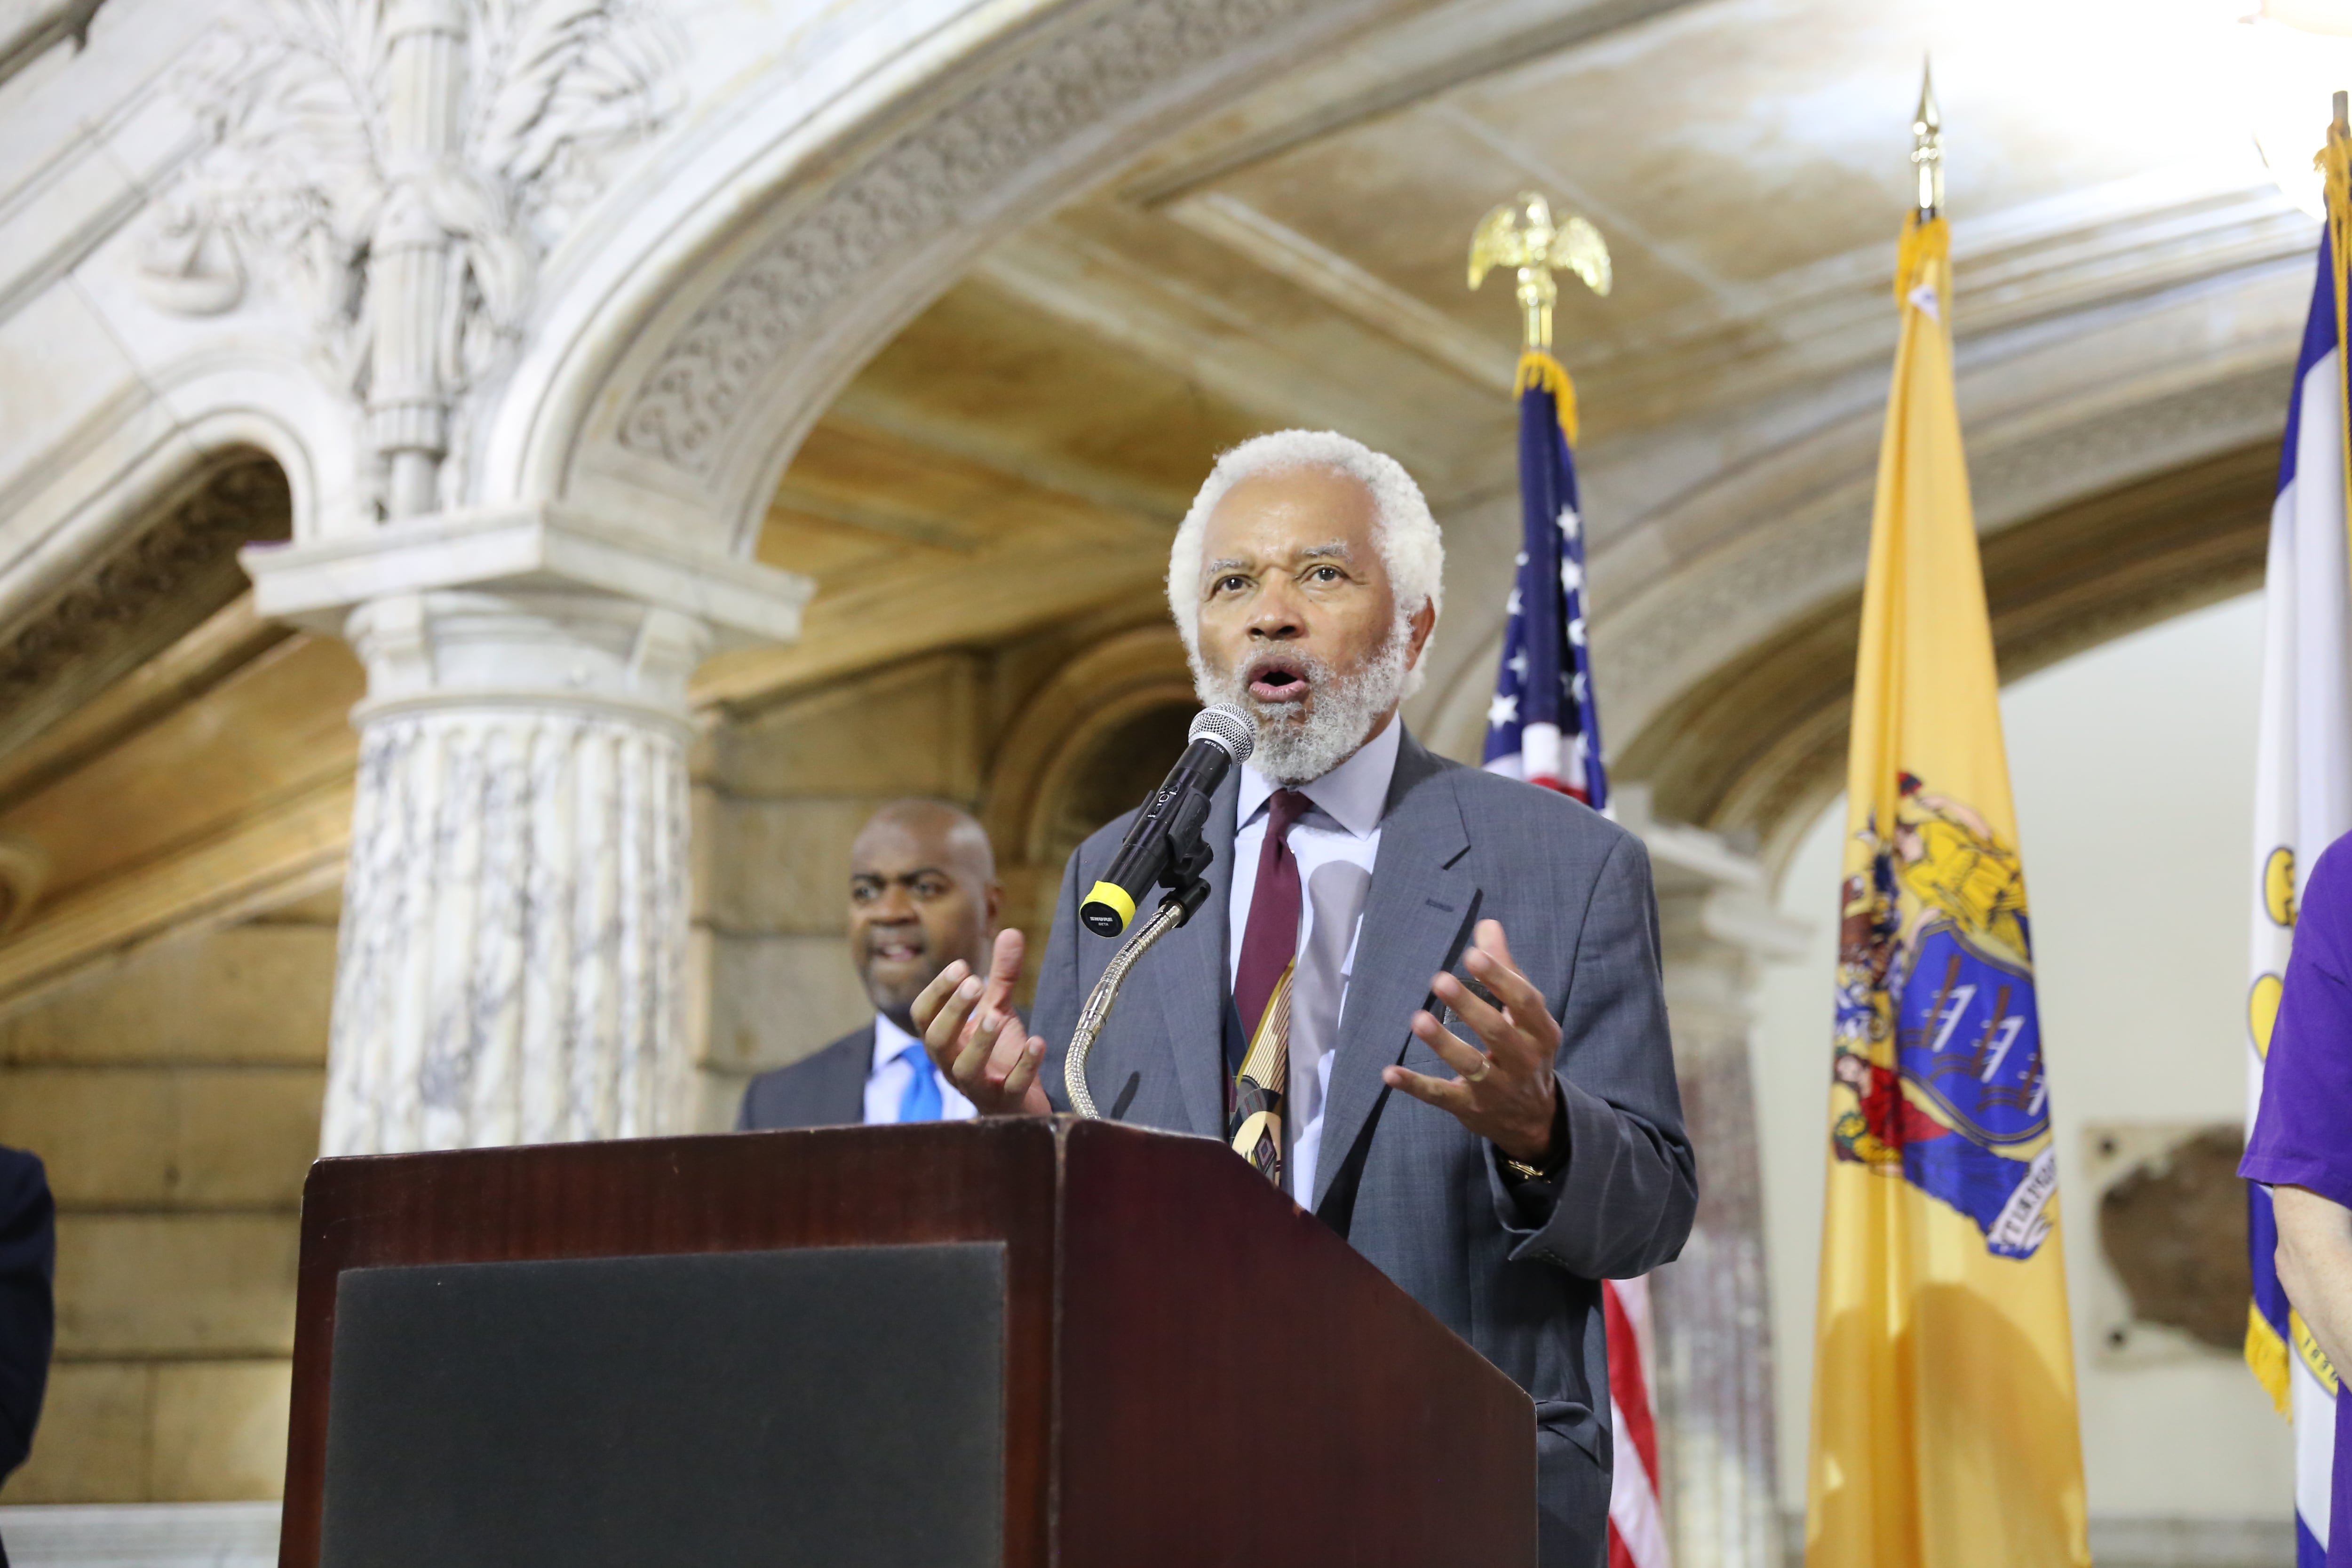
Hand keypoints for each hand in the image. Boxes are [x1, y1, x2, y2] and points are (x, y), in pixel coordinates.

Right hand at [910, 928, 1051, 1116]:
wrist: (1022, 1102)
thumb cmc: (1001, 1054)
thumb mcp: (1000, 1009)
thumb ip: (1002, 975)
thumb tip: (1010, 931)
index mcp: (944, 1040)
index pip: (924, 1016)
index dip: (938, 991)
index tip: (962, 965)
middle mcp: (952, 1064)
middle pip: (937, 1041)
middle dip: (953, 1011)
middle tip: (975, 983)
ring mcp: (977, 1087)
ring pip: (965, 1069)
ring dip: (979, 1041)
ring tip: (996, 1016)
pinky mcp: (1005, 1103)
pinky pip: (1009, 1088)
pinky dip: (1023, 1066)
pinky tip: (1037, 1042)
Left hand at [1383, 919, 1562, 1166]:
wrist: (1533, 1118)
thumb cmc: (1524, 1050)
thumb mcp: (1526, 1015)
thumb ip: (1506, 969)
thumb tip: (1487, 925)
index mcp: (1540, 1031)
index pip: (1525, 1001)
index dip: (1500, 978)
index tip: (1472, 955)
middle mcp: (1523, 1060)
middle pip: (1497, 1032)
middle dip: (1469, 1007)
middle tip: (1440, 980)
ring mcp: (1497, 1087)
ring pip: (1471, 1065)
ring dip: (1443, 1043)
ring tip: (1418, 1020)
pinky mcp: (1470, 1107)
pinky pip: (1441, 1096)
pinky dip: (1415, 1086)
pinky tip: (1390, 1073)